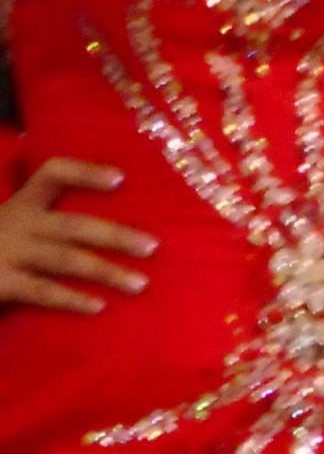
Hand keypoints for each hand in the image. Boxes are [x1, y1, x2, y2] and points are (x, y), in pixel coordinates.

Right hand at [0, 157, 158, 313]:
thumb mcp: (12, 220)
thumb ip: (43, 216)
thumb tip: (100, 225)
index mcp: (23, 201)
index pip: (54, 172)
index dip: (86, 173)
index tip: (120, 179)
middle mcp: (20, 222)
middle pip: (76, 225)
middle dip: (117, 236)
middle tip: (152, 247)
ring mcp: (11, 252)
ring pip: (68, 260)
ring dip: (107, 272)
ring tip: (139, 283)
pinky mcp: (3, 283)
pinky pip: (44, 292)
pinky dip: (72, 299)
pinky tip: (99, 306)